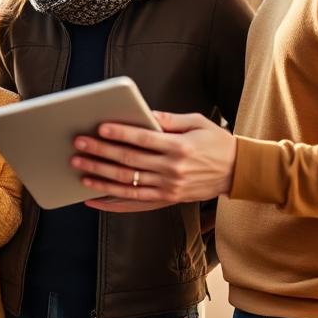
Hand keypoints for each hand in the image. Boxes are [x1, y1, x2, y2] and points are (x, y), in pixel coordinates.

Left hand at [70, 111, 236, 209]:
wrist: (237, 172)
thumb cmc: (216, 142)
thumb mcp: (197, 122)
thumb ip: (168, 119)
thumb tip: (142, 114)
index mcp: (179, 147)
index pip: (143, 140)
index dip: (120, 133)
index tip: (99, 128)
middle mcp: (172, 170)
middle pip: (130, 161)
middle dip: (101, 152)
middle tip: (79, 145)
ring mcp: (168, 188)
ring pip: (128, 184)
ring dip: (101, 177)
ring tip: (80, 169)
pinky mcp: (167, 200)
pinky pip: (134, 203)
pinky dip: (112, 203)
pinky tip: (93, 198)